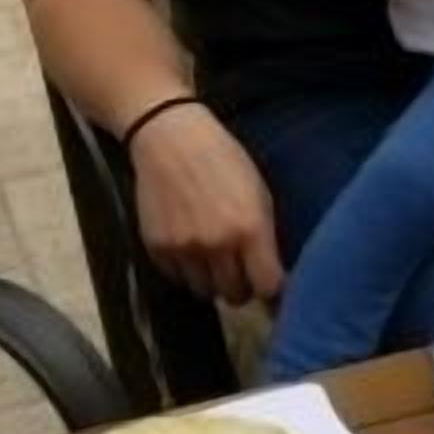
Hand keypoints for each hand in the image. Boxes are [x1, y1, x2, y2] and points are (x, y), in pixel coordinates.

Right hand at [129, 102, 285, 304]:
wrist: (169, 138)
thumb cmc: (224, 162)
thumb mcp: (260, 196)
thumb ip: (267, 238)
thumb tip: (276, 278)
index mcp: (250, 230)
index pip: (268, 287)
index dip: (274, 292)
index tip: (272, 286)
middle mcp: (217, 244)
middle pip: (236, 295)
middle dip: (242, 287)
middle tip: (241, 271)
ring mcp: (184, 248)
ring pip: (205, 292)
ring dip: (213, 282)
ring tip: (214, 260)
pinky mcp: (156, 246)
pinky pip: (177, 279)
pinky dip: (186, 272)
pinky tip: (191, 250)